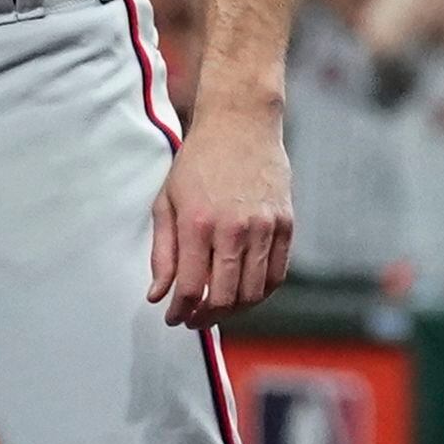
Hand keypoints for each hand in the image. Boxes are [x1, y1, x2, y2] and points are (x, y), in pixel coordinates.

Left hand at [148, 105, 295, 330]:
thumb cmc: (197, 162)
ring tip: (219, 308)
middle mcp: (234, 228)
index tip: (174, 318)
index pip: (191, 287)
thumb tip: (158, 296)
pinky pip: (276, 275)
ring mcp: (265, 227)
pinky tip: (245, 292)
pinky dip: (260, 292)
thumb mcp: (166, 202)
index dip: (180, 311)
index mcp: (198, 223)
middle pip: (225, 297)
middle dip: (206, 317)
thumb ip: (162, 253)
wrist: (240, 124)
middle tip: (195, 319)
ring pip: (253, 292)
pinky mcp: (286, 224)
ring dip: (234, 310)